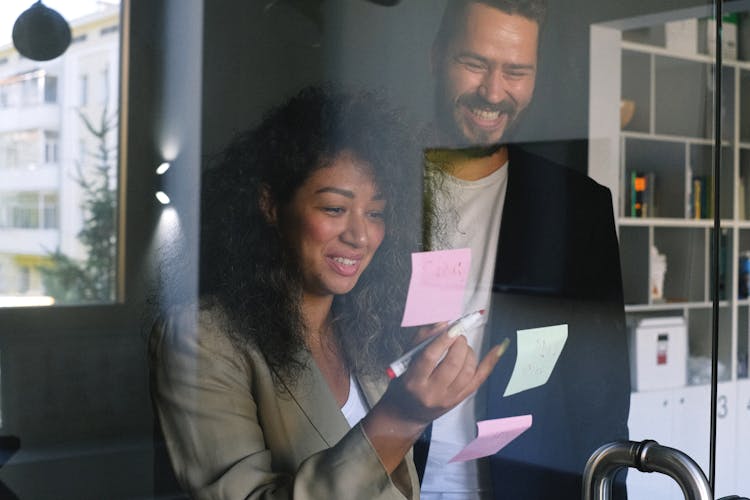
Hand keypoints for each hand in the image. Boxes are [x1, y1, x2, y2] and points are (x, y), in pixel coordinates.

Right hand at [383, 323, 502, 424]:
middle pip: (452, 364)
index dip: (442, 340)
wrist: (407, 413)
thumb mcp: (405, 361)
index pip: (429, 357)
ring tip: (462, 345)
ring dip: (469, 351)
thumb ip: (421, 340)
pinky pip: (479, 379)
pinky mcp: (460, 400)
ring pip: (467, 371)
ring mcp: (449, 399)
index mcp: (413, 381)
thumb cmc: (403, 382)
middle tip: (457, 334)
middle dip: (459, 344)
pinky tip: (499, 348)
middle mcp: (432, 393)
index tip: (451, 326)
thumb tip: (443, 322)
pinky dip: (490, 362)